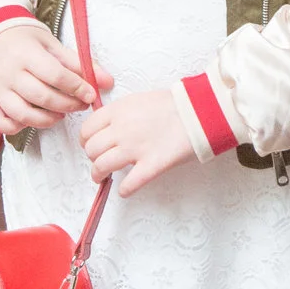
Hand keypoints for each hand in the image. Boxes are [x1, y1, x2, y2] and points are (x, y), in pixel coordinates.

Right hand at [0, 25, 97, 134]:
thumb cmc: (25, 41)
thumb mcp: (51, 45)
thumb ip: (78, 63)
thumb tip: (107, 82)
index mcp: (26, 54)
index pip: (55, 75)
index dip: (76, 87)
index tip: (90, 95)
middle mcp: (8, 73)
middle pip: (41, 97)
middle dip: (66, 105)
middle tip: (80, 105)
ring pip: (21, 114)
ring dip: (46, 120)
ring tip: (60, 115)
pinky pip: (0, 123)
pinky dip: (17, 127)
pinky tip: (32, 121)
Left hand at [81, 87, 196, 196]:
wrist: (202, 110)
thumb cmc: (177, 103)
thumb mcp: (141, 99)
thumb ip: (122, 113)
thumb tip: (110, 127)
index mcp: (119, 110)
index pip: (87, 130)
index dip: (87, 140)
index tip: (92, 144)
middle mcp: (122, 130)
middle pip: (91, 150)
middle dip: (93, 157)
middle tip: (101, 159)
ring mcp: (135, 149)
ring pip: (101, 167)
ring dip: (99, 175)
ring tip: (104, 177)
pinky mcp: (151, 166)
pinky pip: (128, 185)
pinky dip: (124, 190)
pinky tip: (126, 189)